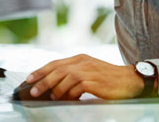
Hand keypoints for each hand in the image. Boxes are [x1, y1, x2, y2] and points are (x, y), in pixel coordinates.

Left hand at [25, 54, 143, 99]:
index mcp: (80, 58)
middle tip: (33, 91)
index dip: (41, 70)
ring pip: (65, 77)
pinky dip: (70, 94)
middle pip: (57, 69)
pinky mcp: (95, 81)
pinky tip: (68, 99)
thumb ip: (74, 76)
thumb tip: (54, 88)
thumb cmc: (108, 79)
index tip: (29, 78)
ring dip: (55, 89)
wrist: (129, 80)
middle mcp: (83, 62)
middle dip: (43, 80)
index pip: (56, 63)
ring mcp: (89, 70)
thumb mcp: (89, 72)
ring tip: (51, 98)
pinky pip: (77, 87)